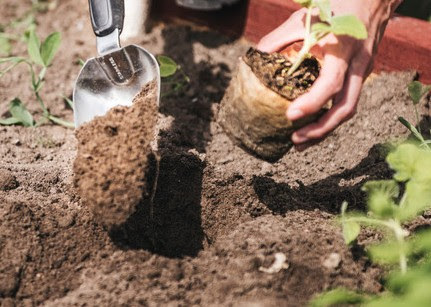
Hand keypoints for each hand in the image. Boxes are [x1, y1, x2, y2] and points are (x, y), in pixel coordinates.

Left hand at [257, 0, 402, 148]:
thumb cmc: (336, 4)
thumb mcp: (305, 18)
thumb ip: (279, 37)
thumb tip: (257, 57)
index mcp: (343, 48)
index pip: (330, 83)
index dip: (312, 103)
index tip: (290, 115)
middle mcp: (358, 64)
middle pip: (345, 108)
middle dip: (320, 129)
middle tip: (295, 141)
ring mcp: (364, 71)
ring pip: (349, 109)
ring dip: (325, 129)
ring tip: (301, 141)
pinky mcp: (362, 74)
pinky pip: (349, 100)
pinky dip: (331, 116)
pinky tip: (313, 124)